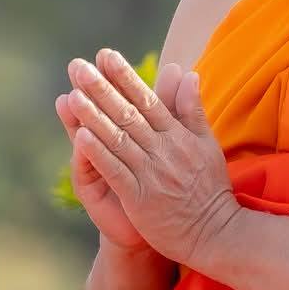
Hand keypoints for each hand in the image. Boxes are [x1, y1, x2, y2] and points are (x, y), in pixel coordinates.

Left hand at [61, 49, 237, 268]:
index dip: (125, 77)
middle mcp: (163, 151)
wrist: (215, 234)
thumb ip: (192, 110)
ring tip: (73, 95)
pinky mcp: (140, 198)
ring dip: (94, 116)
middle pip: (128, 114)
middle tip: (78, 66)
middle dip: (102, 89)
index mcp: (178, 136)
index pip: (147, 100)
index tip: (106, 55)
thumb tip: (188, 73)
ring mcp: (151, 174)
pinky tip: (80, 136)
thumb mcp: (207, 145)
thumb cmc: (209, 188)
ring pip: (118, 139)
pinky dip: (99, 153)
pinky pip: (116, 171)